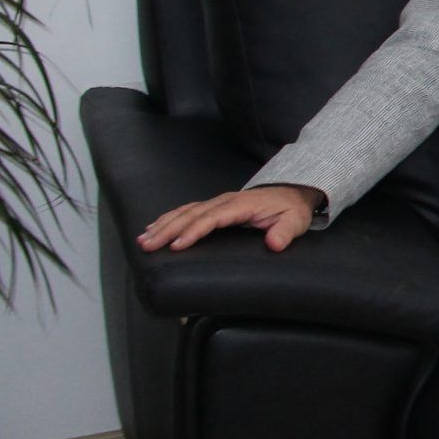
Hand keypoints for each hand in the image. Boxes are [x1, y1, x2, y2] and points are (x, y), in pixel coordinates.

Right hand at [137, 184, 323, 253]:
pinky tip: (153, 228)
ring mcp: (217, 203)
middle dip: (168, 230)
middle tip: (148, 245)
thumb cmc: (291, 210)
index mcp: (241, 206)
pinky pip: (187, 211)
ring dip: (162, 225)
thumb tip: (274, 244)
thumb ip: (285, 232)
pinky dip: (168, 219)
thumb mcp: (294, 221)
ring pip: (184, 212)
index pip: (213, 218)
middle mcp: (225, 202)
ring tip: (143, 239)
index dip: (194, 231)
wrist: (293, 193)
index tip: (178, 245)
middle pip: (191, 215)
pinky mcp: (214, 207)